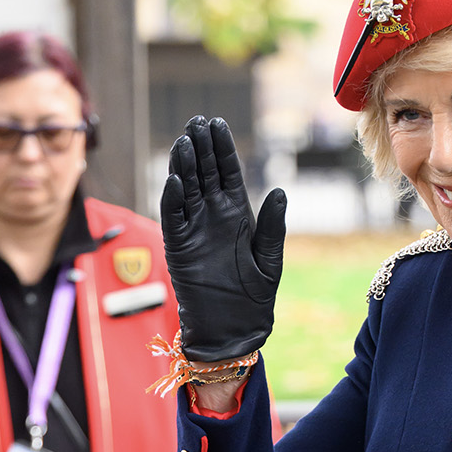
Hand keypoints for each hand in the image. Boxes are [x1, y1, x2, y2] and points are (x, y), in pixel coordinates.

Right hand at [160, 116, 286, 361]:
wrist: (233, 329)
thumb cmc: (255, 299)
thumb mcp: (270, 262)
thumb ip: (273, 227)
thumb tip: (279, 191)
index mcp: (238, 214)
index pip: (228, 172)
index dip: (222, 148)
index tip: (218, 123)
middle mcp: (213, 216)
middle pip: (204, 172)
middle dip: (201, 147)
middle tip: (196, 122)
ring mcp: (194, 229)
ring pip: (186, 188)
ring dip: (184, 165)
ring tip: (184, 141)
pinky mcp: (178, 246)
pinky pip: (173, 217)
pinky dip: (173, 199)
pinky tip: (176, 180)